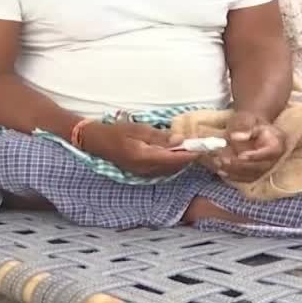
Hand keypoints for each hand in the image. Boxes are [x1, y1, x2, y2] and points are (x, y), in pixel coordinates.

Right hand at [83, 121, 198, 176]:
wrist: (97, 142)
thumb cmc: (117, 132)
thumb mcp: (138, 129)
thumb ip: (160, 136)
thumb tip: (180, 140)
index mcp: (146, 157)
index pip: (175, 158)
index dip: (191, 153)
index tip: (204, 147)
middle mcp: (146, 169)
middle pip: (175, 166)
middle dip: (189, 157)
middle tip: (203, 146)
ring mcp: (144, 173)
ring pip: (170, 170)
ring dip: (182, 161)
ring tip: (193, 150)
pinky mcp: (142, 172)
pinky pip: (163, 170)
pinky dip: (173, 163)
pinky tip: (177, 154)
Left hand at [209, 112, 285, 182]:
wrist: (252, 128)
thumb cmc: (250, 121)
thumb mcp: (248, 117)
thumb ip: (244, 125)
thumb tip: (235, 137)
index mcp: (278, 143)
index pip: (270, 152)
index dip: (256, 155)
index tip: (241, 155)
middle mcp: (275, 159)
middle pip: (259, 167)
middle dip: (240, 165)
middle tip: (223, 160)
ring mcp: (266, 168)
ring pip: (251, 175)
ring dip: (234, 172)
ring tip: (218, 164)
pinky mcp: (257, 174)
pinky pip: (245, 178)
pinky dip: (233, 176)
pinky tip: (221, 170)